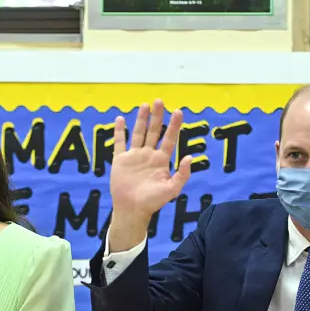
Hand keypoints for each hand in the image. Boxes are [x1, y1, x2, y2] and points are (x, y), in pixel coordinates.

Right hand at [110, 100, 192, 220]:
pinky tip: (120, 119)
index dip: (174, 125)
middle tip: (160, 101)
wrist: (132, 209)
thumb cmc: (153, 202)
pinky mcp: (121, 160)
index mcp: (161, 160)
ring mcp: (134, 156)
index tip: (177, 111)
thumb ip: (182, 174)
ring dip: (141, 119)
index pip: (169, 138)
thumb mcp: (172, 189)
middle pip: (154, 131)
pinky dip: (119, 131)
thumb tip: (190, 157)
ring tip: (145, 105)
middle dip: (157, 116)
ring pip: (138, 133)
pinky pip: (120, 143)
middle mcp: (148, 155)